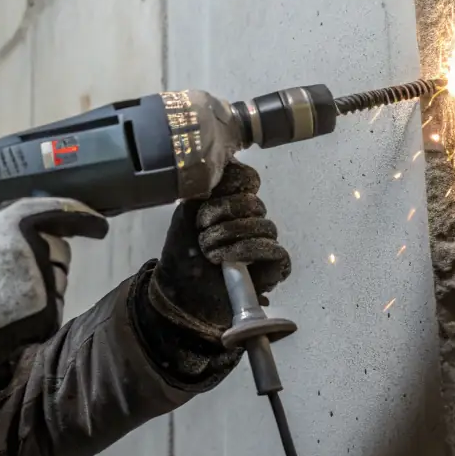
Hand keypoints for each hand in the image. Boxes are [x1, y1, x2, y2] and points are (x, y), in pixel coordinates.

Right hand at [0, 197, 108, 376]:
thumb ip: (17, 227)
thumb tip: (40, 231)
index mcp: (21, 222)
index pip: (62, 213)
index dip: (84, 217)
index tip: (99, 226)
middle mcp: (40, 246)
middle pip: (61, 251)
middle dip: (48, 259)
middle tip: (16, 272)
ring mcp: (47, 280)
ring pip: (58, 279)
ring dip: (44, 284)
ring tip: (9, 293)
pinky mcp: (49, 309)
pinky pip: (53, 304)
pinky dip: (40, 308)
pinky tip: (15, 311)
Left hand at [153, 160, 291, 338]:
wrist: (179, 294)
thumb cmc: (182, 254)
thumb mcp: (186, 213)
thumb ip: (205, 186)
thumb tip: (228, 161)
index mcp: (232, 203)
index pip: (248, 180)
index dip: (232, 185)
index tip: (208, 200)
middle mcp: (251, 220)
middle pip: (255, 203)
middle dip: (224, 216)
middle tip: (201, 232)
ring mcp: (264, 244)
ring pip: (265, 226)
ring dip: (231, 236)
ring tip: (209, 251)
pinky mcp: (273, 268)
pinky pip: (275, 251)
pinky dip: (249, 251)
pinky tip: (227, 259)